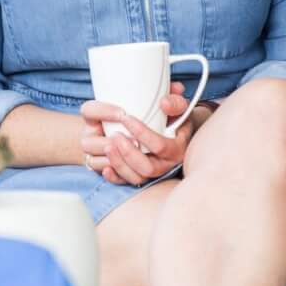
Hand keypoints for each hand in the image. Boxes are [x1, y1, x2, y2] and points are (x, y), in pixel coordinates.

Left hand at [80, 83, 196, 185]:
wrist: (174, 132)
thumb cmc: (175, 119)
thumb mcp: (179, 108)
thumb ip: (176, 103)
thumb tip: (164, 103)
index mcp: (177, 149)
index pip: (160, 146)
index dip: (141, 133)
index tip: (125, 117)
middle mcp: (166, 165)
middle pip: (148, 168)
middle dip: (129, 153)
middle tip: (115, 135)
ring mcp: (153, 174)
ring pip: (136, 177)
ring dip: (119, 164)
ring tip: (107, 147)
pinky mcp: (140, 176)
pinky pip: (126, 183)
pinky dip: (115, 177)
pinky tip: (106, 167)